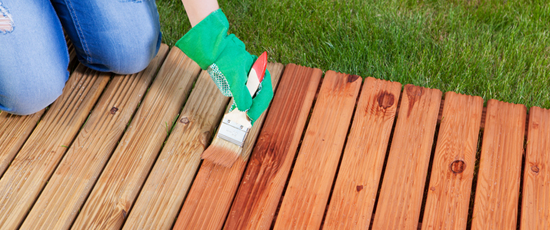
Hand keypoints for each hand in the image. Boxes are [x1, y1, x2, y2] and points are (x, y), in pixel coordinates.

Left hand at [175, 9, 272, 124]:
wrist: (212, 50)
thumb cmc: (225, 60)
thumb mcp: (234, 78)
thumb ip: (241, 94)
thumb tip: (246, 108)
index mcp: (260, 71)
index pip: (265, 92)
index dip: (259, 105)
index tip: (251, 116)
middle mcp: (257, 75)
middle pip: (261, 96)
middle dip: (255, 108)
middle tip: (248, 120)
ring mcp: (249, 79)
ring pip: (254, 97)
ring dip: (250, 107)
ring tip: (243, 118)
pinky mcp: (241, 82)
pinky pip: (246, 95)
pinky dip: (243, 103)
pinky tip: (238, 111)